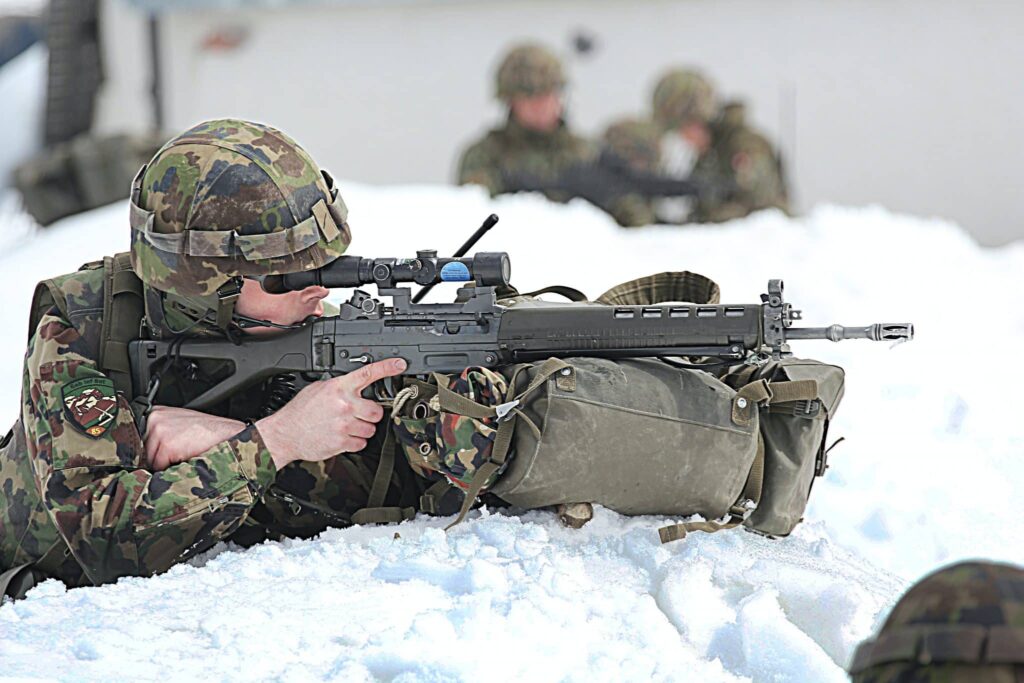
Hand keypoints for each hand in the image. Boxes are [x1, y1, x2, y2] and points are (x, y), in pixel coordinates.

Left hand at [145, 406, 246, 471]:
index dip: (149, 448)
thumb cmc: (207, 431)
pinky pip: (159, 466)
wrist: (227, 434)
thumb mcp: (179, 423)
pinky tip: (186, 456)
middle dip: (157, 456)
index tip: (160, 452)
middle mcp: (155, 419)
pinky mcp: (167, 445)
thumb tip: (144, 450)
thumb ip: (160, 430)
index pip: (138, 438)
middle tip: (178, 452)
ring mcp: (160, 431)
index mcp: (156, 412)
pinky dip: (171, 467)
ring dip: (164, 463)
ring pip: (150, 460)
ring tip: (183, 453)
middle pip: (143, 450)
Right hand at [256, 358, 406, 469]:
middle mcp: (344, 405)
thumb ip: (339, 386)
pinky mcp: (342, 442)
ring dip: (362, 429)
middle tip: (359, 415)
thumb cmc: (300, 411)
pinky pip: (361, 443)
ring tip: (346, 426)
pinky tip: (342, 436)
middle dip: (370, 414)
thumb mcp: (318, 388)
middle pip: (377, 411)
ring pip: (371, 429)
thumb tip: (354, 384)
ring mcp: (344, 424)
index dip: (387, 368)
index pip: (367, 373)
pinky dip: (354, 442)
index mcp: (338, 387)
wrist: (285, 433)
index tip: (400, 364)